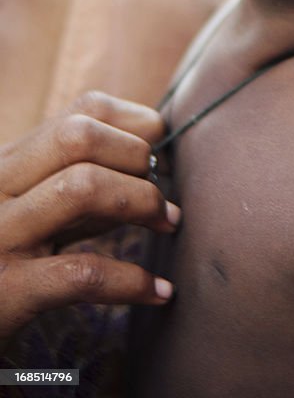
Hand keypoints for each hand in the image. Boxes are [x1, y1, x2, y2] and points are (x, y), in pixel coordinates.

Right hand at [0, 91, 179, 348]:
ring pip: (80, 187)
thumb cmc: (5, 260)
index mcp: (10, 161)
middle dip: (136, 156)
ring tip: (168, 223)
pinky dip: (131, 280)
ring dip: (141, 201)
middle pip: (80, 136)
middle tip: (160, 192)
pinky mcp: (5, 292)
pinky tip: (158, 291)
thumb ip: (81, 183)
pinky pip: (81, 273)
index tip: (159, 154)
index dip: (137, 124)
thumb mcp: (35, 210)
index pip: (84, 111)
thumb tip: (153, 164)